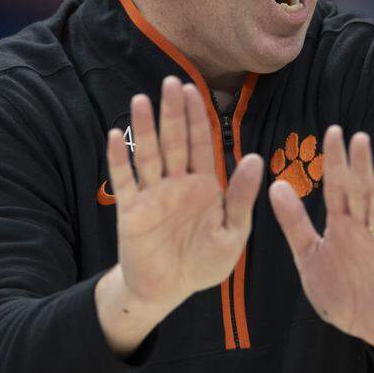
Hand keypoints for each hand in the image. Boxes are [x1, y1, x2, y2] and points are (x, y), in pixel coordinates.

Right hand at [107, 76, 263, 309]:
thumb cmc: (203, 263)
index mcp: (205, 185)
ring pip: (149, 155)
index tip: (194, 89)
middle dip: (173, 112)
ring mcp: (152, 194)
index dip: (198, 117)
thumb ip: (241, 197)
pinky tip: (116, 136)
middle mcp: (177, 183)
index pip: (202, 143)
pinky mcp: (131, 210)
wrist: (168, 291)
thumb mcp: (233, 233)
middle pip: (175, 141)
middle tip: (170, 81)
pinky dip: (119, 159)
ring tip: (141, 100)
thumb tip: (257, 158)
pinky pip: (124, 181)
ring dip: (145, 128)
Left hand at [268, 126, 373, 356]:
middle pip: (361, 193)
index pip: (336, 187)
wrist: (369, 326)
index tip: (333, 131)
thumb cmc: (341, 288)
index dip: (334, 161)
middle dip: (359, 167)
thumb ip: (293, 222)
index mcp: (340, 224)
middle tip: (358, 137)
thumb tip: (275, 185)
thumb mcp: (309, 255)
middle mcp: (362, 230)